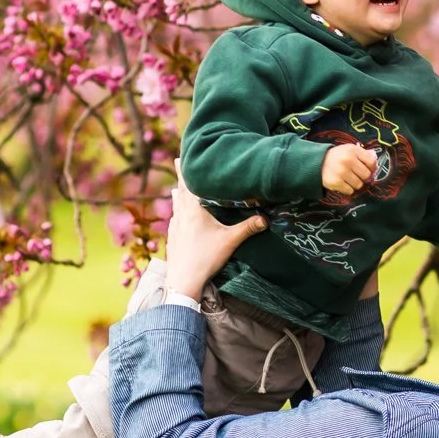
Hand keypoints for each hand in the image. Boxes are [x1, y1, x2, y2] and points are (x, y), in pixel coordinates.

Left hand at [164, 171, 266, 297]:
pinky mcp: (172, 238)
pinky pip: (174, 219)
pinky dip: (177, 212)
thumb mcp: (230, 241)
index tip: (180, 156)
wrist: (183, 281)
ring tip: (177, 188)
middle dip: (182, 179)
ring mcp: (174, 227)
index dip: (184, 169)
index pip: (188, 184)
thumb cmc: (205, 258)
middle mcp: (181, 215)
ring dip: (178, 195)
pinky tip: (178, 217)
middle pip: (180, 192)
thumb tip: (266, 218)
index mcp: (193, 210)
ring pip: (175, 206)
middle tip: (180, 164)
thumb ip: (248, 228)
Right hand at [321, 143, 377, 196]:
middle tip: (356, 175)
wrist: (317, 162)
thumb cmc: (337, 156)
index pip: (371, 162)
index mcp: (353, 150)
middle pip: (366, 175)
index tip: (368, 169)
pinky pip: (350, 191)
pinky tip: (343, 183)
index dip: (372, 168)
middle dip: (362, 176)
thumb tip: (375, 163)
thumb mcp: (349, 150)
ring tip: (348, 179)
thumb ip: (363, 154)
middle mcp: (348, 160)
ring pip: (359, 184)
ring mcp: (342, 172)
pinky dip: (347, 189)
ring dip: (355, 183)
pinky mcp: (336, 183)